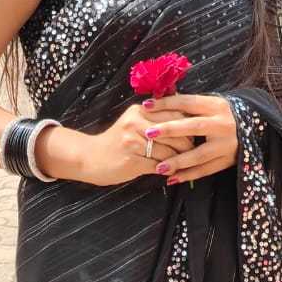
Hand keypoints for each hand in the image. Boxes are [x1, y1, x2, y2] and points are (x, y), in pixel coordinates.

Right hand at [76, 102, 196, 186]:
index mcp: (139, 111)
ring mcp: (132, 142)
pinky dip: (166, 169)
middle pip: (174, 133)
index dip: (187, 127)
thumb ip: (154, 119)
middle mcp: (135, 123)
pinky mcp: (131, 160)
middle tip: (191, 152)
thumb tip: (186, 123)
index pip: (174, 115)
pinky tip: (167, 171)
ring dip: (177, 160)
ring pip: (168, 151)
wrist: (88, 157)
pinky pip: (158, 165)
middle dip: (186, 145)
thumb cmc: (116, 142)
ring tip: (181, 163)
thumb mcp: (133, 123)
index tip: (192, 135)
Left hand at [139, 93, 237, 184]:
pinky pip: (206, 169)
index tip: (146, 106)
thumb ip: (188, 106)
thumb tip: (157, 101)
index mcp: (216, 106)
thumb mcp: (211, 105)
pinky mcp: (228, 160)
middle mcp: (223, 124)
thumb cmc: (223, 116)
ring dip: (178, 161)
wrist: (255, 129)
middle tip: (149, 133)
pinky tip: (172, 179)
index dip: (167, 103)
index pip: (188, 103)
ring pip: (199, 154)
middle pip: (193, 126)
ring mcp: (227, 144)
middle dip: (170, 130)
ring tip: (158, 167)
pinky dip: (189, 175)